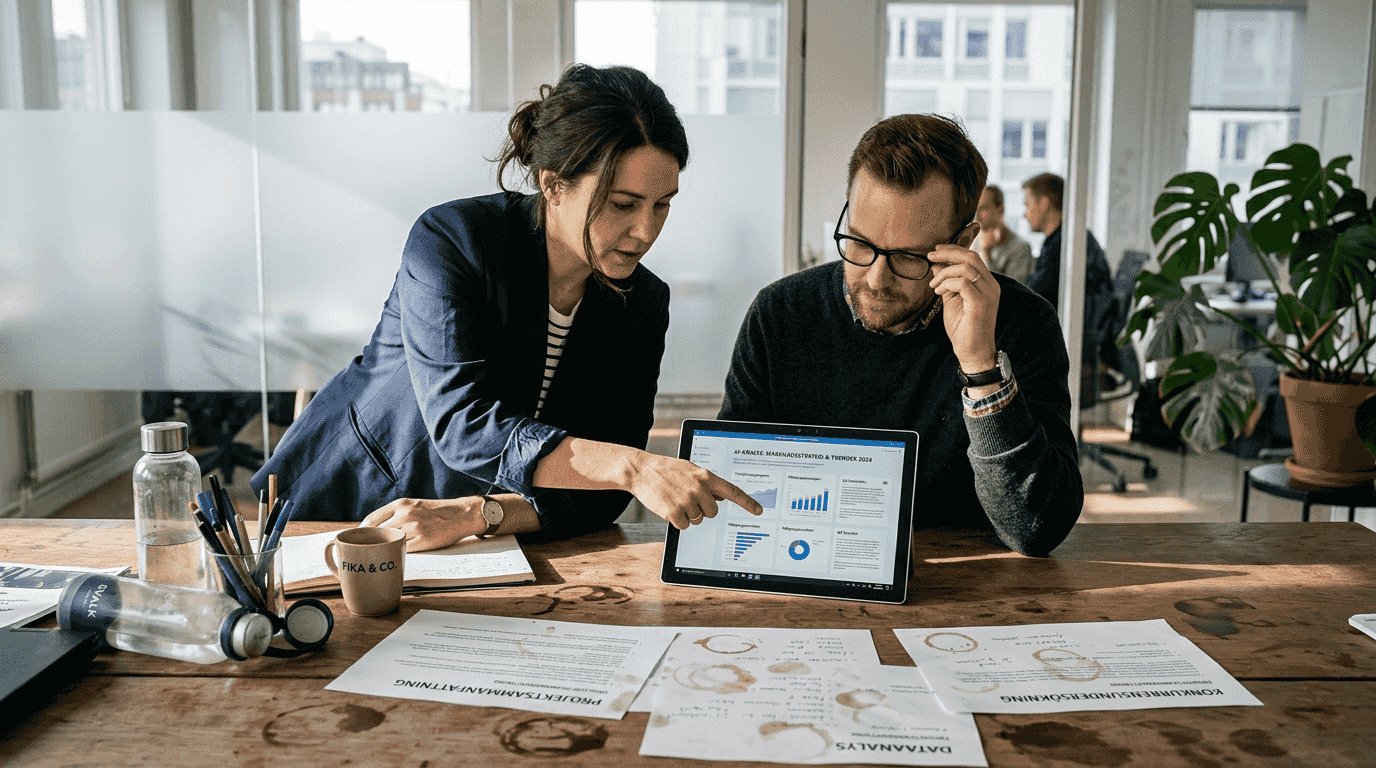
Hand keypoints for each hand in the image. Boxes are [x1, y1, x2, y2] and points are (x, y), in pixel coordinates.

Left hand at [360, 497, 481, 551]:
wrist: (461, 514)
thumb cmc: (436, 512)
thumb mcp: (414, 506)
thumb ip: (396, 515)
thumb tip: (375, 530)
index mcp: (400, 504)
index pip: (371, 519)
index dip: (360, 532)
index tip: (354, 541)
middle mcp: (405, 513)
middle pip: (377, 532)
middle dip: (367, 544)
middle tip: (360, 553)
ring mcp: (414, 527)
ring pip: (389, 542)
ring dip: (381, 551)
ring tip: (375, 558)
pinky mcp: (423, 539)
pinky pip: (403, 550)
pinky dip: (397, 554)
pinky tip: (394, 558)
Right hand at [627, 453, 762, 529]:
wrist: (642, 470)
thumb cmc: (667, 470)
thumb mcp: (691, 469)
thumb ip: (707, 482)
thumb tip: (720, 498)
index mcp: (706, 476)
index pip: (733, 491)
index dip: (747, 502)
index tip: (758, 510)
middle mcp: (699, 488)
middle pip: (713, 513)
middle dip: (703, 511)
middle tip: (689, 501)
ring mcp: (687, 500)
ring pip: (698, 520)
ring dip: (688, 515)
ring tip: (676, 500)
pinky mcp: (674, 512)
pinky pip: (685, 525)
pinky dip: (678, 521)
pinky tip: (669, 507)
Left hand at [928, 242, 999, 373]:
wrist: (972, 353)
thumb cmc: (963, 329)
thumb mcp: (952, 301)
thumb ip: (946, 283)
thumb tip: (936, 265)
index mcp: (987, 283)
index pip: (973, 257)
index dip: (954, 249)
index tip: (936, 249)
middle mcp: (991, 286)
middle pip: (971, 257)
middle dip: (948, 253)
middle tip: (930, 256)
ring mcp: (988, 295)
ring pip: (966, 268)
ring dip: (944, 273)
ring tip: (934, 286)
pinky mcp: (981, 304)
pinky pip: (963, 283)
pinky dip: (947, 283)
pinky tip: (939, 292)